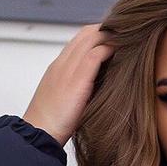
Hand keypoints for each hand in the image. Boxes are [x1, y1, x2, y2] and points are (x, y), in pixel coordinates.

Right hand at [22, 22, 118, 148]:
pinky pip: (94, 55)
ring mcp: (67, 69)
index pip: (79, 40)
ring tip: (128, 42)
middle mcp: (62, 63)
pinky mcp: (76, 80)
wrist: (38, 135)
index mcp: (58, 68)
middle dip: (108, 31)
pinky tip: (122, 53)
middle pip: (86, 33)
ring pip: (90, 38)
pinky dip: (109, 49)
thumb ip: (80, 89)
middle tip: (127, 37)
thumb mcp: (66, 101)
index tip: (116, 41)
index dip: (98, 36)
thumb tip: (100, 88)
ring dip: (110, 36)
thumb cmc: (53, 125)